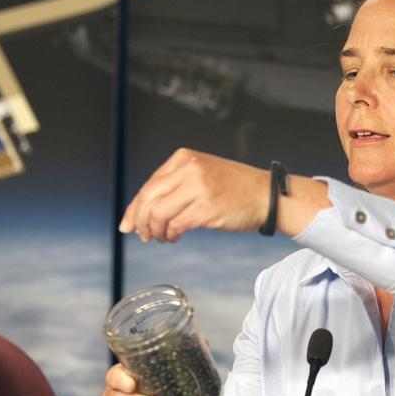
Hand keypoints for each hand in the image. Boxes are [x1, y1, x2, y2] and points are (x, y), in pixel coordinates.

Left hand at [119, 148, 267, 242]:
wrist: (266, 195)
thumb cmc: (235, 188)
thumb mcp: (202, 174)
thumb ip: (174, 186)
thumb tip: (142, 210)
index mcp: (184, 158)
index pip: (149, 185)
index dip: (134, 208)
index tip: (128, 223)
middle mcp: (189, 169)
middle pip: (148, 199)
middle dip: (140, 221)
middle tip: (142, 235)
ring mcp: (198, 188)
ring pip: (159, 214)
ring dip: (156, 231)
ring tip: (163, 237)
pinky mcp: (205, 208)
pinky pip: (176, 225)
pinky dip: (171, 234)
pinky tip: (175, 237)